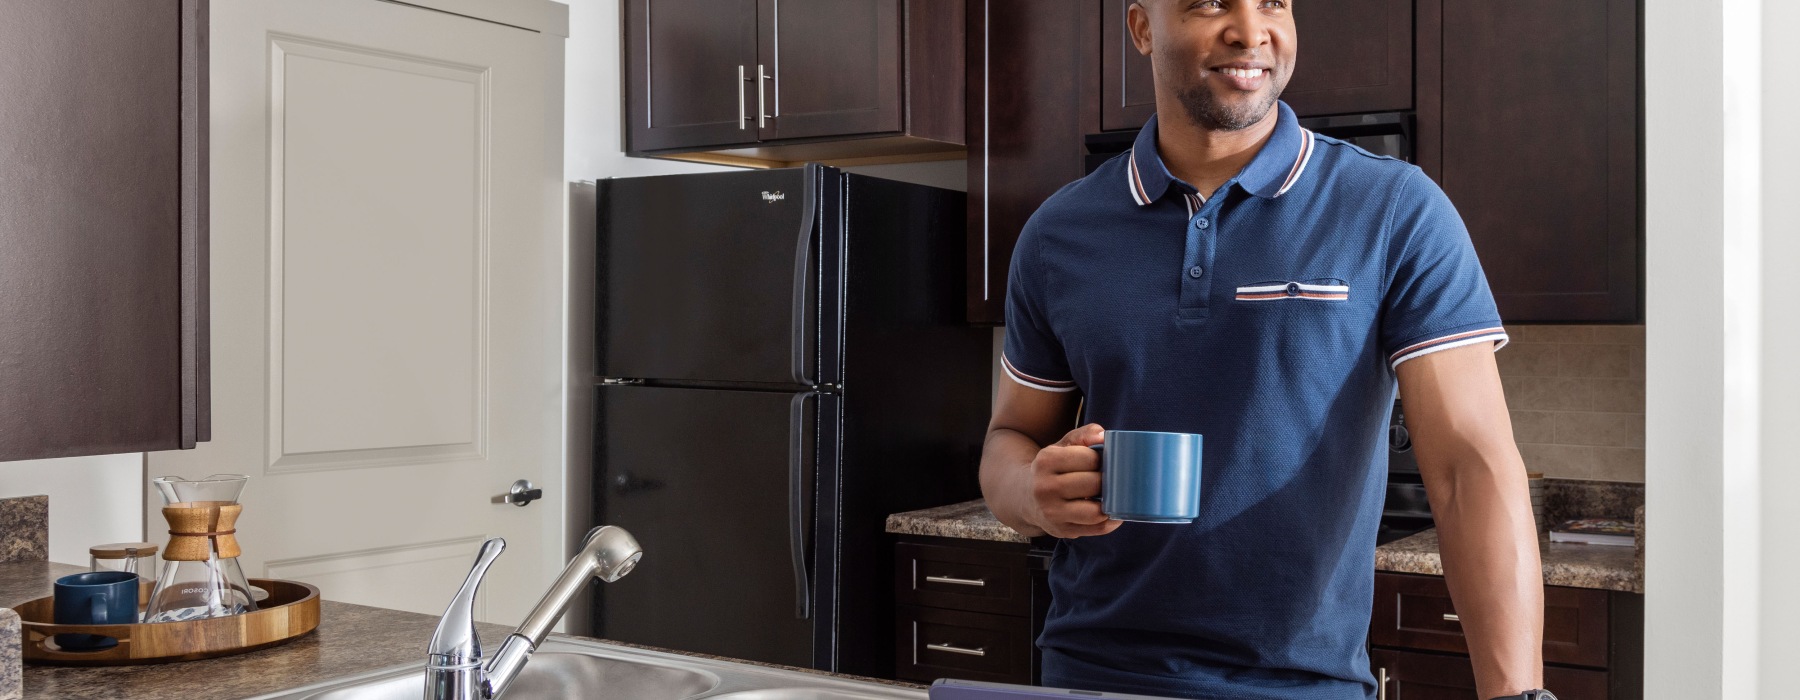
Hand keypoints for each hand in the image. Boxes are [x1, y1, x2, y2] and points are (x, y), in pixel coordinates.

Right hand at [1023, 424, 1121, 538]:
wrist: (1025, 497)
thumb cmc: (1052, 469)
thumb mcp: (1062, 446)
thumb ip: (1084, 435)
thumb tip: (1104, 437)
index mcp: (1045, 461)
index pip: (1090, 459)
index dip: (1101, 460)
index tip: (1099, 462)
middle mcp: (1045, 488)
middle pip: (1094, 484)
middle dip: (1106, 481)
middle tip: (1108, 479)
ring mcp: (1052, 512)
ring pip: (1096, 511)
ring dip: (1109, 503)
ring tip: (1109, 495)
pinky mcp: (1062, 530)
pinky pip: (1098, 528)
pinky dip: (1111, 520)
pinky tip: (1111, 511)